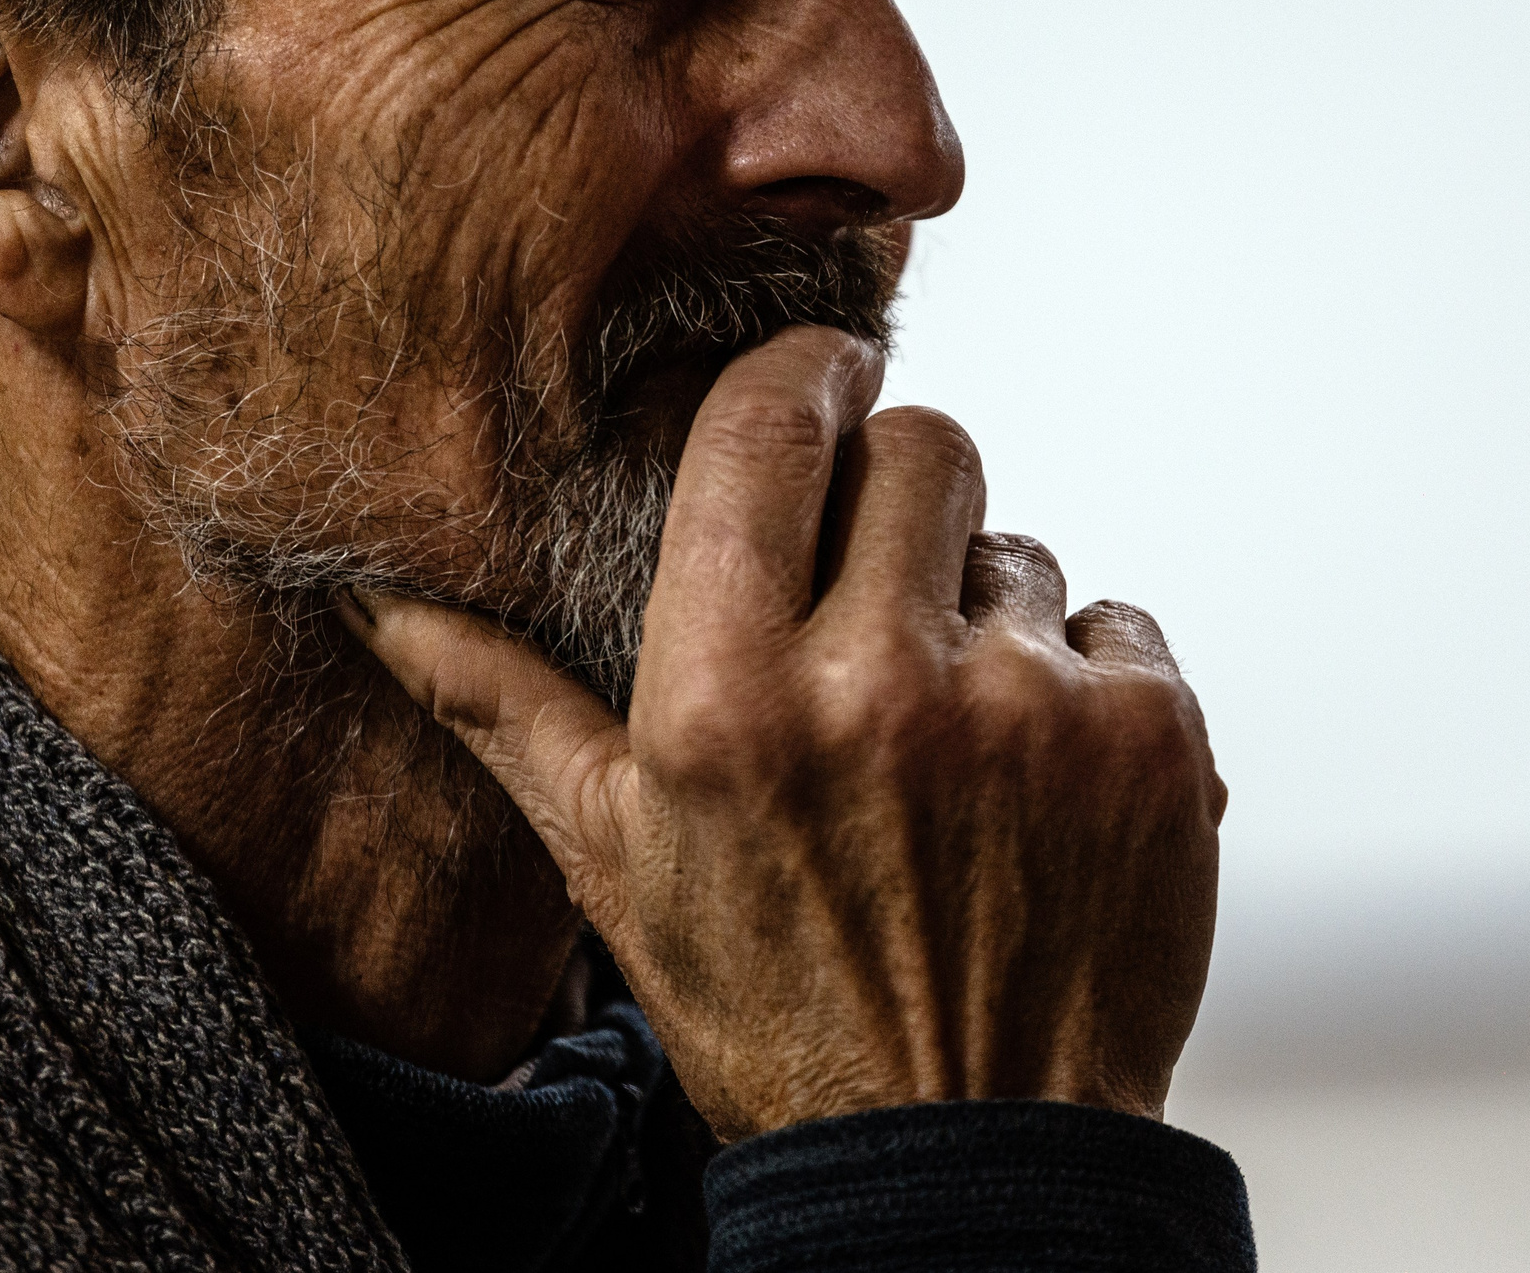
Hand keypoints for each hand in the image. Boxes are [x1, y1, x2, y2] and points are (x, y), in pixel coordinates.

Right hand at [344, 326, 1225, 1139]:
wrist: (968, 1155)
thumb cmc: (777, 1009)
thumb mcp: (616, 866)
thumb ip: (506, 708)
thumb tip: (377, 601)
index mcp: (726, 700)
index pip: (765, 425)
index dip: (804, 373)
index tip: (824, 376)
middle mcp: (879, 684)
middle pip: (924, 445)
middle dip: (903, 493)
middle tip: (885, 593)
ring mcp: (1030, 708)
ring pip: (1022, 550)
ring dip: (991, 618)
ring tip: (958, 747)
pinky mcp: (1152, 739)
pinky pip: (1118, 627)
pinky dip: (1087, 688)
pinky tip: (1043, 788)